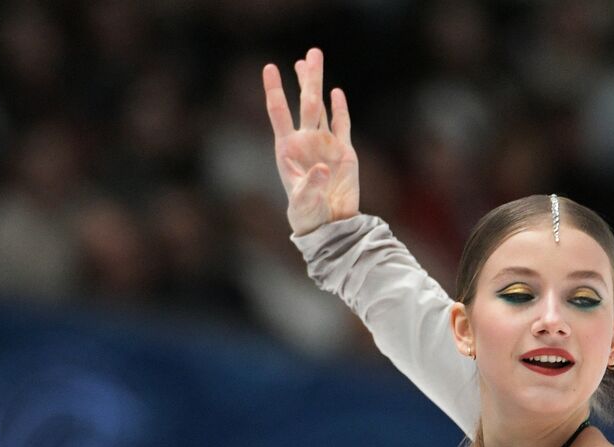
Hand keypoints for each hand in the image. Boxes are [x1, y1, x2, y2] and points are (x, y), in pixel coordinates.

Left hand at [262, 47, 359, 235]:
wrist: (330, 224)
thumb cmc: (308, 214)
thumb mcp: (305, 201)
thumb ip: (311, 183)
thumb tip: (322, 167)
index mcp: (287, 149)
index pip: (279, 113)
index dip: (275, 90)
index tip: (269, 67)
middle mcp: (305, 141)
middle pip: (306, 103)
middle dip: (307, 78)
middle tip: (311, 53)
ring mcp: (324, 144)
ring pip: (321, 108)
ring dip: (318, 85)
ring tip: (314, 60)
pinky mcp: (344, 152)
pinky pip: (342, 125)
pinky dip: (340, 109)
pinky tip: (337, 92)